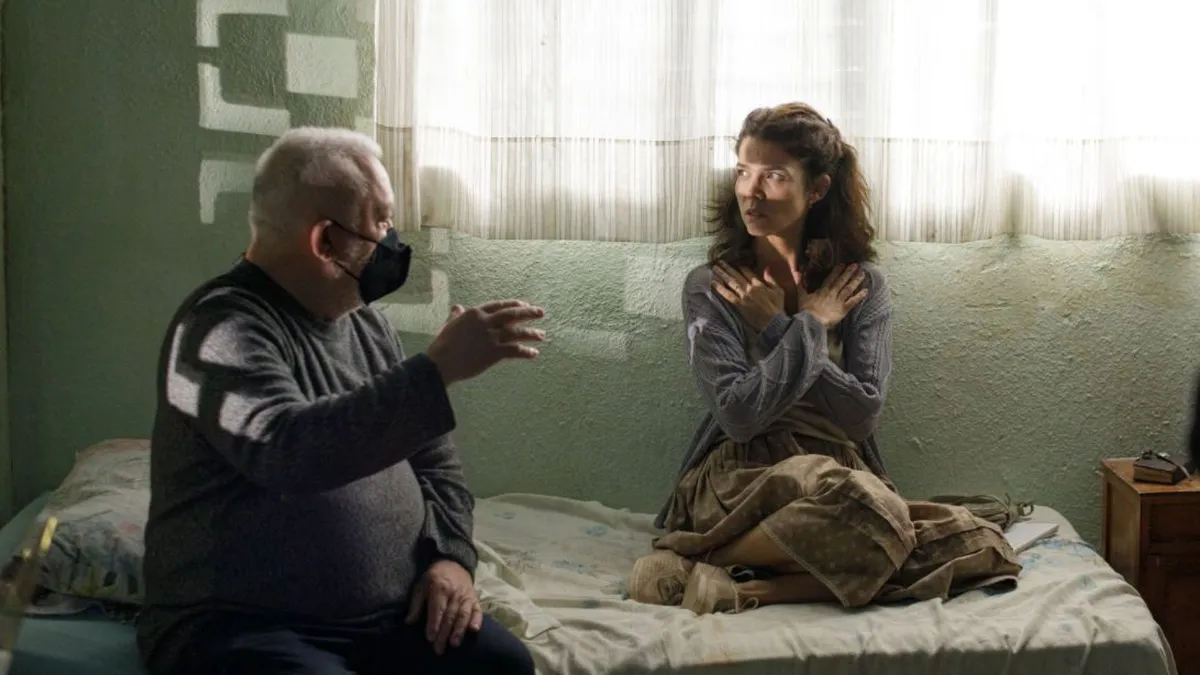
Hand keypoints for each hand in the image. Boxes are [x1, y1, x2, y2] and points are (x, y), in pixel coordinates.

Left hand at [405, 559, 482, 654]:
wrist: (453, 563)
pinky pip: (478, 610)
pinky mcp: (475, 599)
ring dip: (459, 630)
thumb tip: (408, 622)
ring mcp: (466, 596)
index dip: (434, 624)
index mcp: (440, 588)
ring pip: (463, 614)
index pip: (437, 609)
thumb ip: (416, 604)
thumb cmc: (434, 578)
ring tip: (455, 644)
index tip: (430, 638)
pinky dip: (477, 620)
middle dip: (444, 634)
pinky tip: (474, 630)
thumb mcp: (421, 586)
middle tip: (439, 649)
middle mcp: (454, 593)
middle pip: (450, 615)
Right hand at [426, 300, 545, 384]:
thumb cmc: (442, 345)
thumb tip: (457, 307)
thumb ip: (457, 315)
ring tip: (541, 335)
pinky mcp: (493, 352)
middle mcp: (485, 322)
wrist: (440, 363)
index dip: (514, 304)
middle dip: (529, 312)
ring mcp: (490, 337)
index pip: (499, 305)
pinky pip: (514, 350)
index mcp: (475, 313)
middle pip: (512, 314)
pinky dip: (526, 351)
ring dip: (531, 333)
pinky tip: (534, 353)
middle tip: (541, 312)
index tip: (525, 304)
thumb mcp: (449, 325)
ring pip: (516, 332)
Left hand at [711, 261, 785, 331]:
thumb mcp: (779, 291)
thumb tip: (767, 268)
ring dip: (722, 274)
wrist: (774, 323)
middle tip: (719, 262)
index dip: (741, 268)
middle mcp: (750, 288)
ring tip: (714, 269)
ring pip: (731, 282)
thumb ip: (771, 279)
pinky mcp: (739, 305)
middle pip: (737, 275)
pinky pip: (728, 295)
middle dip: (727, 268)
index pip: (748, 272)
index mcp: (760, 284)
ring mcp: (744, 296)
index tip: (735, 264)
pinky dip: (720, 288)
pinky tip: (713, 283)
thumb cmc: (778, 308)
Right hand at [798, 264, 867, 327]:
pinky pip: (852, 302)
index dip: (837, 271)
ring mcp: (838, 301)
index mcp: (823, 290)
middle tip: (856, 265)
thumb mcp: (801, 296)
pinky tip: (865, 291)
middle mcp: (832, 293)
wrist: (811, 322)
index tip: (843, 264)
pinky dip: (859, 296)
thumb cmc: (805, 310)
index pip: (831, 278)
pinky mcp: (843, 310)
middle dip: (849, 272)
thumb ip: (800, 283)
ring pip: (849, 289)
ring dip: (856, 281)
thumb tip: (797, 272)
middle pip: (842, 281)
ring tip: (862, 274)